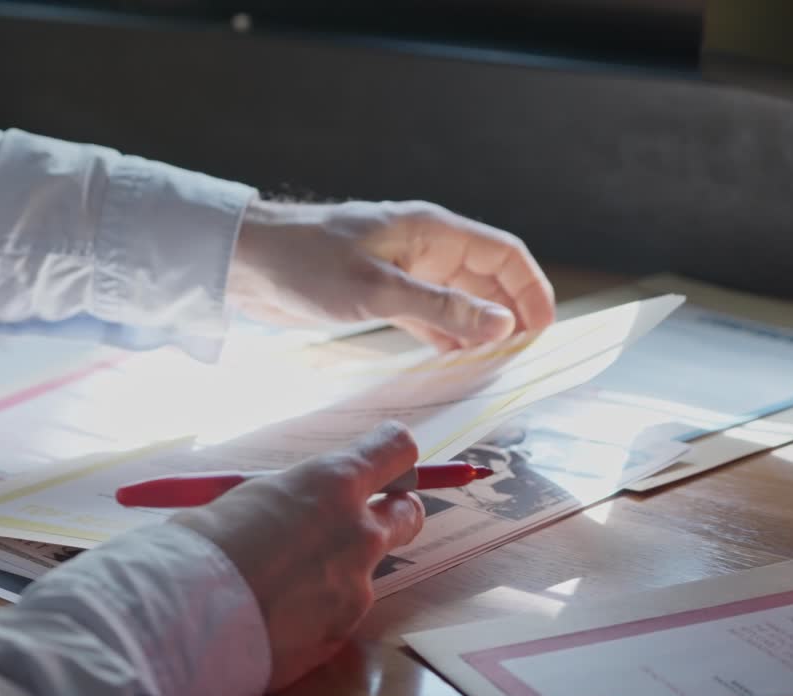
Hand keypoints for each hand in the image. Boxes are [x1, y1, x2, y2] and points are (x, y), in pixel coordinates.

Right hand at [170, 421, 425, 688]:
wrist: (188, 616)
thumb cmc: (205, 543)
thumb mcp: (250, 498)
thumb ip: (291, 500)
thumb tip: (296, 508)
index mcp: (333, 484)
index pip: (395, 450)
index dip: (391, 456)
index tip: (383, 460)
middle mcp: (359, 532)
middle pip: (408, 514)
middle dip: (391, 514)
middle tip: (353, 523)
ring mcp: (357, 587)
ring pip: (366, 570)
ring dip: (339, 570)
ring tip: (283, 584)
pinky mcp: (343, 633)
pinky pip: (338, 613)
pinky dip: (316, 612)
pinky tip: (275, 617)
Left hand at [227, 199, 555, 349]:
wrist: (247, 262)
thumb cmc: (307, 263)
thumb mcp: (378, 290)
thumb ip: (441, 309)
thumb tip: (502, 325)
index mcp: (432, 231)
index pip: (502, 253)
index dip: (530, 287)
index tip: (545, 328)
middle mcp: (424, 248)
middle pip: (485, 279)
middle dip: (509, 314)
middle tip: (525, 357)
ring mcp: (403, 272)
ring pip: (457, 301)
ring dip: (478, 330)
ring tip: (497, 367)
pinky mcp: (379, 295)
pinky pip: (427, 317)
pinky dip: (444, 338)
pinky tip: (455, 363)